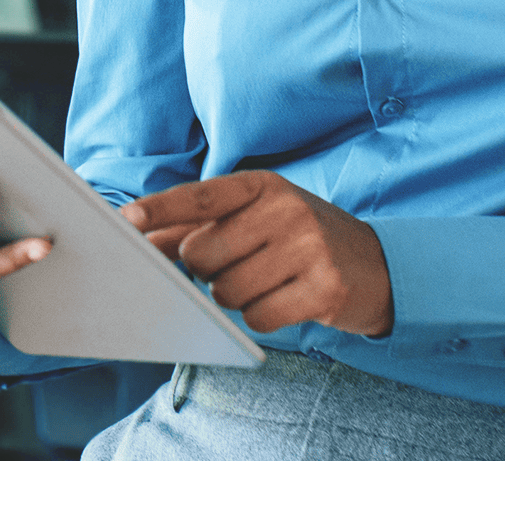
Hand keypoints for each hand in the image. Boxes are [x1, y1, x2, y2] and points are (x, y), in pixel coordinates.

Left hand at [120, 169, 392, 337]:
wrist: (377, 266)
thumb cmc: (300, 240)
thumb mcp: (254, 220)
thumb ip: (197, 226)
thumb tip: (142, 239)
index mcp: (263, 186)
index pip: (201, 196)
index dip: (161, 209)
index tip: (126, 221)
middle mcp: (287, 209)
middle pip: (204, 254)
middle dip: (206, 271)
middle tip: (237, 266)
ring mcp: (310, 248)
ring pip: (227, 291)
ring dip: (234, 298)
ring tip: (266, 282)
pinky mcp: (325, 289)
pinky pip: (259, 318)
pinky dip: (262, 318)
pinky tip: (285, 301)